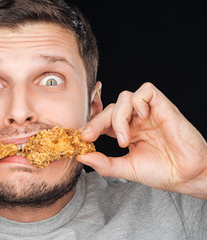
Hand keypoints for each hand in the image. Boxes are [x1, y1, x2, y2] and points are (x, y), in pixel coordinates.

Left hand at [78, 82, 206, 198]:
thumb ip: (103, 163)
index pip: (104, 121)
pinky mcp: (163, 106)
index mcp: (127, 131)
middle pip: (110, 108)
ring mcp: (149, 112)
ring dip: (118, 117)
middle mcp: (136, 120)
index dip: (91, 125)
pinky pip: (146, 91)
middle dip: (97, 121)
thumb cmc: (161, 172)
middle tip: (90, 136)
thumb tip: (81, 156)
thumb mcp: (125, 168)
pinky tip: (141, 119)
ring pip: (124, 98)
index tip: (81, 137)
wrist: (187, 176)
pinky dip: (138, 102)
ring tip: (125, 140)